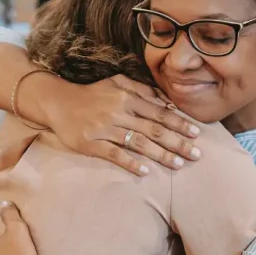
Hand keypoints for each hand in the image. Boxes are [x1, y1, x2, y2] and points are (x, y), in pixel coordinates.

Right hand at [38, 74, 201, 175]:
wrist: (58, 102)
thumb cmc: (92, 94)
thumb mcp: (116, 83)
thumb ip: (142, 90)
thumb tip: (167, 103)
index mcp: (127, 98)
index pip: (159, 112)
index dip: (179, 123)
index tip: (197, 133)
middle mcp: (118, 112)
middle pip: (153, 129)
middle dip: (177, 142)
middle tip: (196, 154)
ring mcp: (104, 129)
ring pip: (138, 143)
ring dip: (160, 155)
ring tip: (178, 165)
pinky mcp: (90, 143)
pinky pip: (113, 154)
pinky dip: (130, 162)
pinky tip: (145, 171)